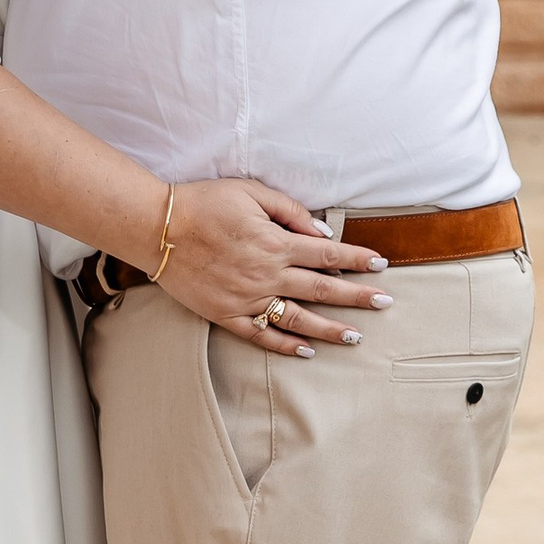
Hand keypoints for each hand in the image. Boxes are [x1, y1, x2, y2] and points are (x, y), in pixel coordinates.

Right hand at [162, 178, 389, 350]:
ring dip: (329, 329)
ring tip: (355, 337)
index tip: (381, 266)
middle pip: (322, 289)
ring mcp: (247, 299)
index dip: (357, 259)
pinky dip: (285, 346)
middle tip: (385, 304)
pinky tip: (305, 351)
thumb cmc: (204, 203)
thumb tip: (321, 233)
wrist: (158, 228)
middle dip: (358, 297)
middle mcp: (267, 275)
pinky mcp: (226, 314)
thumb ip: (290, 212)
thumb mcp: (251, 192)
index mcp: (275, 244)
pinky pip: (261, 335)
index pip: (328, 255)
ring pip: (298, 319)